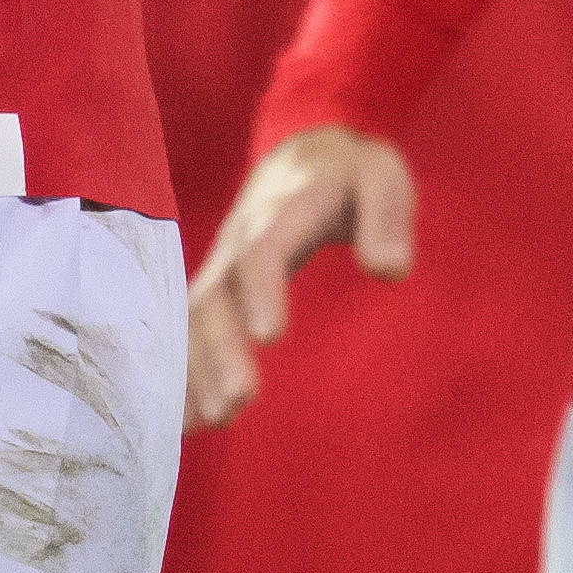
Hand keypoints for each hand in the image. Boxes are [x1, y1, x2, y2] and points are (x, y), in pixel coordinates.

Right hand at [184, 124, 415, 426]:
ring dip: (196, 367)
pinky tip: (187, 420)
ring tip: (209, 423)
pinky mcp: (218, 284)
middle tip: (238, 402)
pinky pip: (190, 327)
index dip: (262, 288)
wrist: (303, 149)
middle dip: (221, 347)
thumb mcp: (382, 177)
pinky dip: (183, 369)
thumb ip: (387, 217)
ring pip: (195, 316)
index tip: (269, 336)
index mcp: (283, 209)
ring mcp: (223, 262)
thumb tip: (389, 268)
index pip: (264, 248)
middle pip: (218, 293)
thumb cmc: (352, 171)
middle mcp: (240, 237)